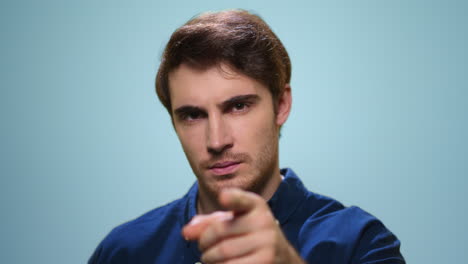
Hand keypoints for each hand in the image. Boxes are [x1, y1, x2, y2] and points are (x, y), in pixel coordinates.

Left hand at [182, 188, 305, 263]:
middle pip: (219, 231)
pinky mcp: (265, 262)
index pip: (242, 200)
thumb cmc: (251, 237)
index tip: (223, 197)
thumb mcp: (234, 222)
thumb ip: (209, 222)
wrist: (281, 256)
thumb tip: (187, 231)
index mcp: (256, 206)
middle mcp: (264, 222)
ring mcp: (267, 244)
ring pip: (223, 253)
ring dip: (209, 258)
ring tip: (210, 258)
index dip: (232, 199)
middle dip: (204, 242)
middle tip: (203, 247)